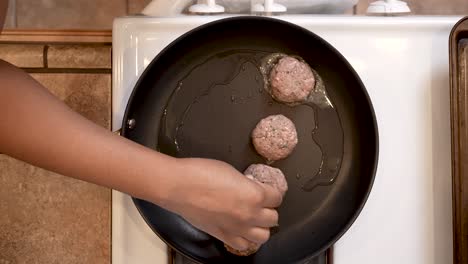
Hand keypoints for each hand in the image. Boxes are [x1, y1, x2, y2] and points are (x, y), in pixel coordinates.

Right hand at [164, 158, 282, 250]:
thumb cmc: (202, 172)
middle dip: (269, 209)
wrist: (178, 186)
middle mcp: (250, 215)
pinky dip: (245, 238)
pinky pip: (244, 245)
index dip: (273, 192)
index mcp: (255, 195)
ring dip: (261, 226)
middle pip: (274, 218)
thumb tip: (251, 187)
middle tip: (261, 202)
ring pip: (264, 236)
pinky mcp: (223, 236)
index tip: (267, 189)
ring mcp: (237, 228)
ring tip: (253, 218)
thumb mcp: (232, 171)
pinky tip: (240, 228)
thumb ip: (247, 183)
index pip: (277, 197)